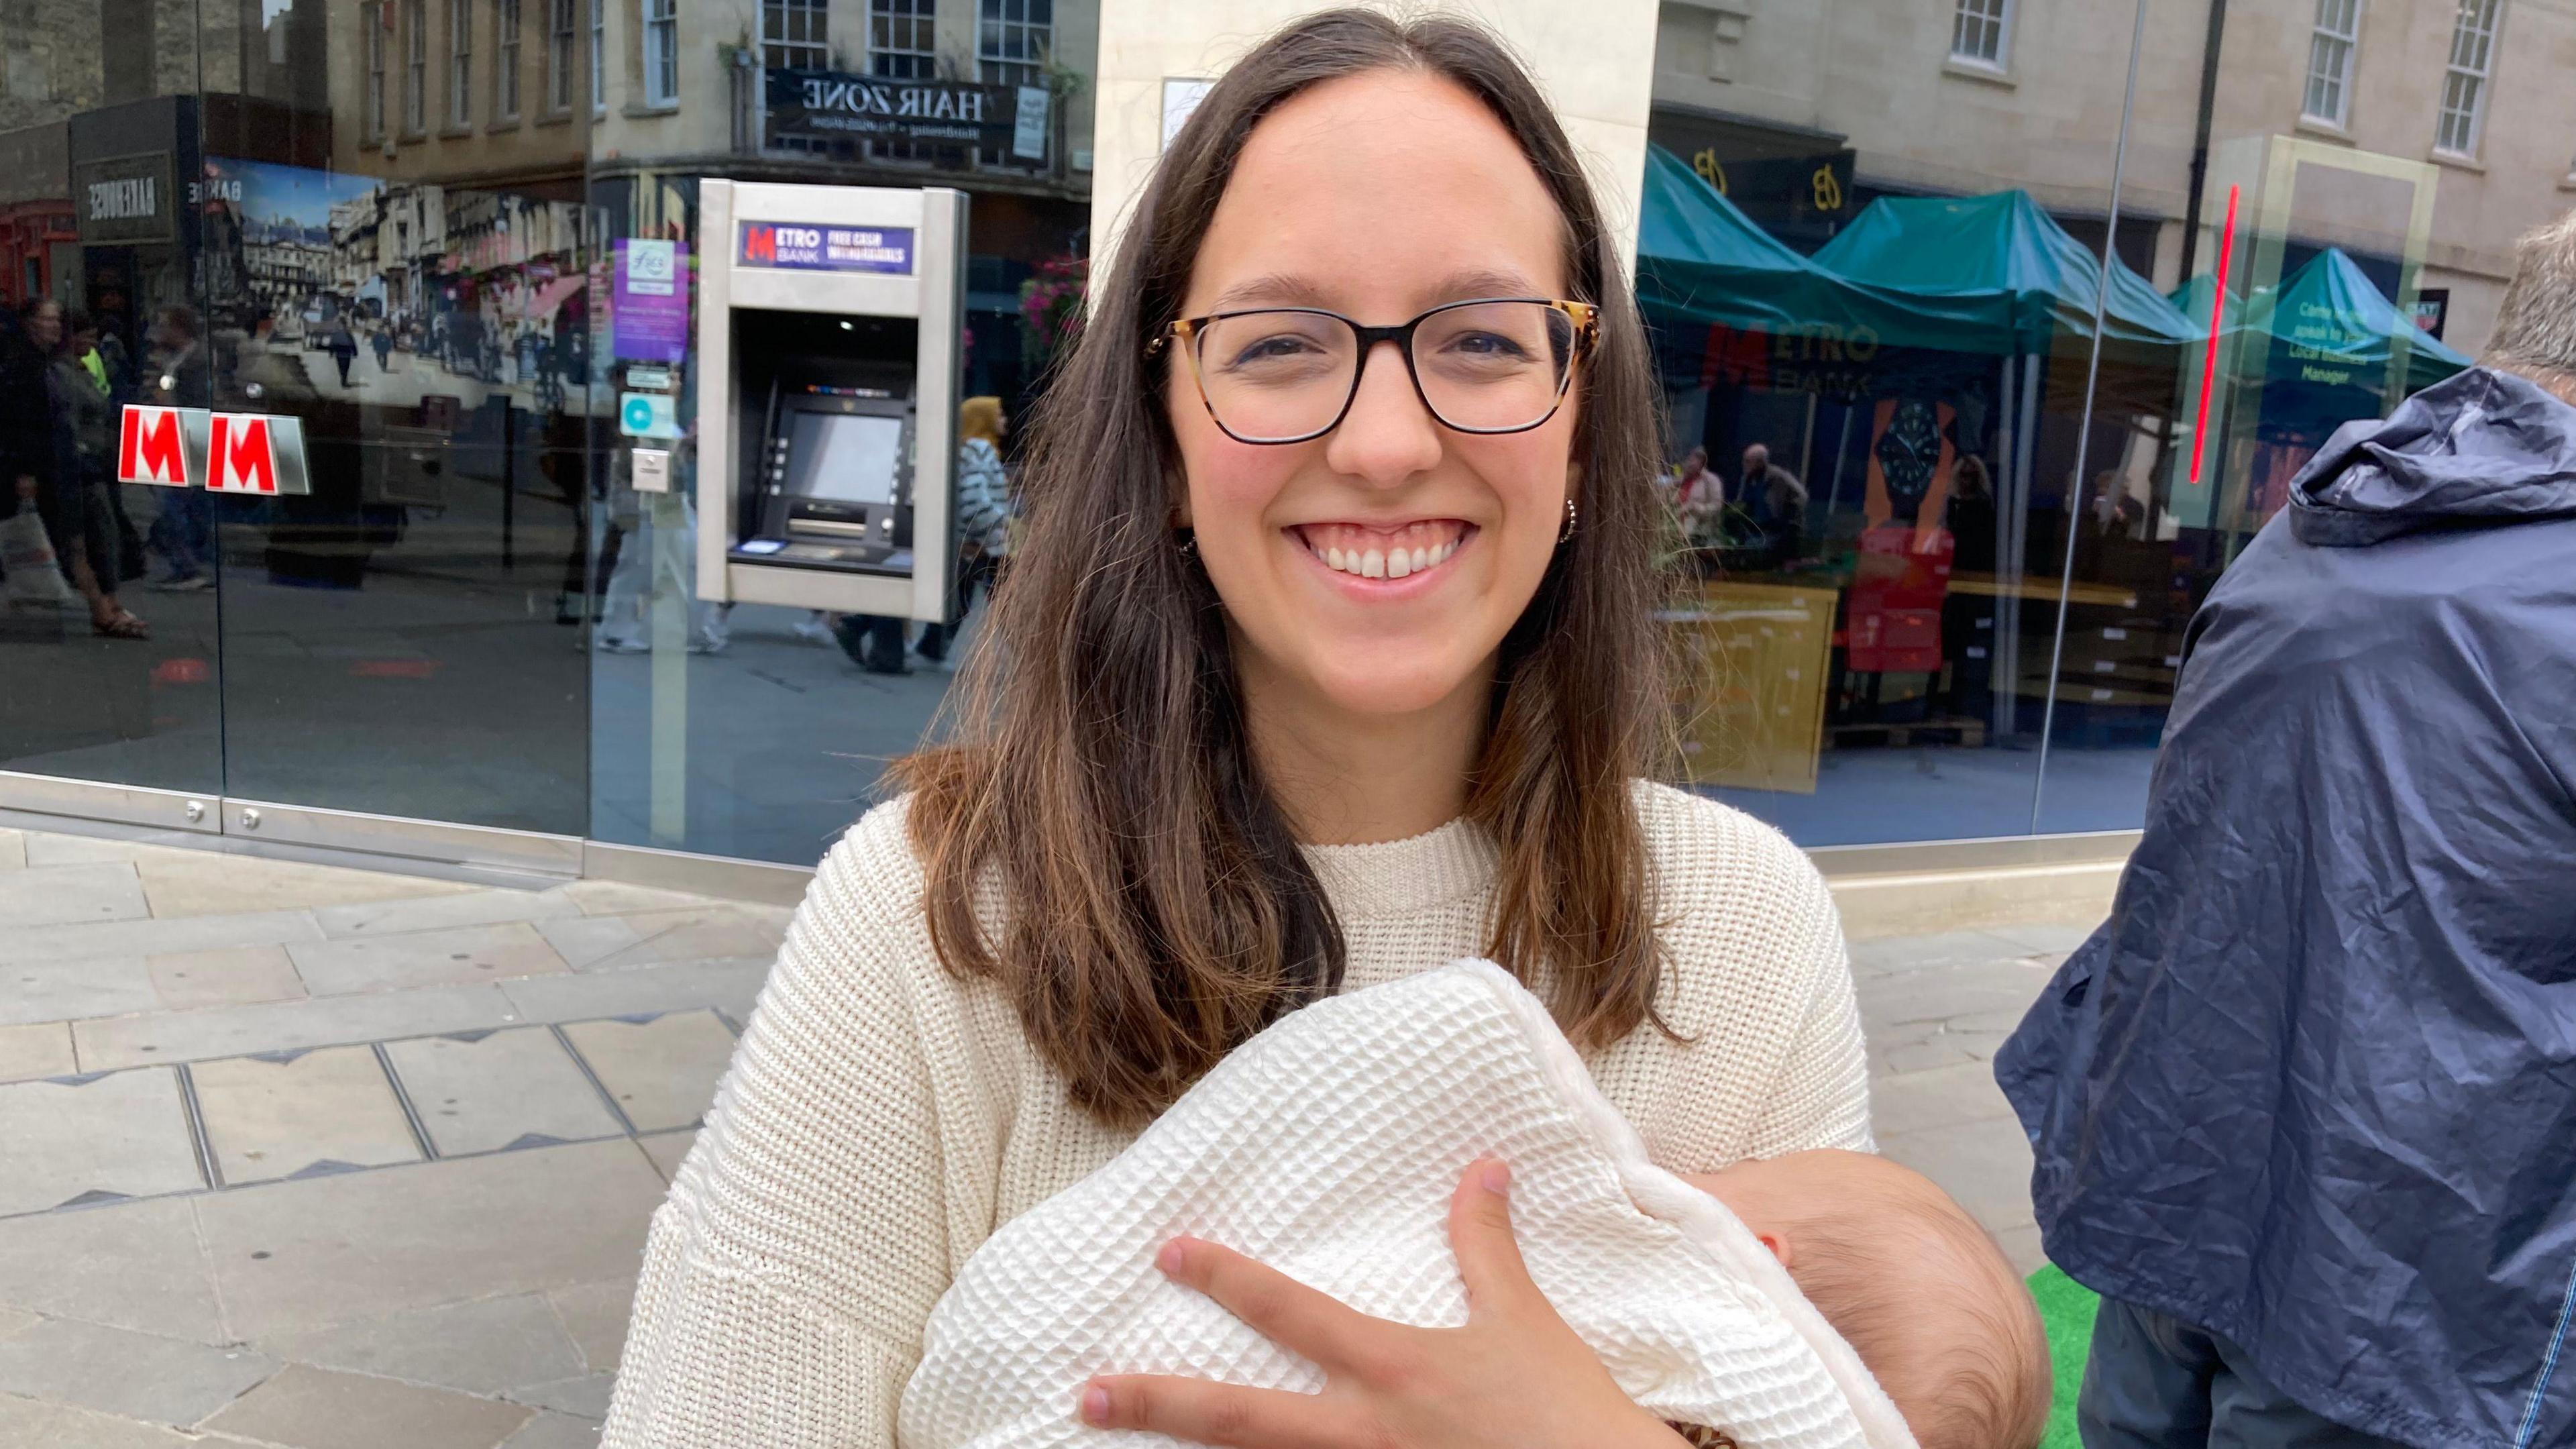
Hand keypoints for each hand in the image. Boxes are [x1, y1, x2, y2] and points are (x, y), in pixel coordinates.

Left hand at [1079, 1161, 1688, 1448]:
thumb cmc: (1567, 1411)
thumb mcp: (1525, 1321)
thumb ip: (1487, 1246)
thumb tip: (1482, 1167)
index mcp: (1393, 1369)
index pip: (1291, 1315)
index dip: (1227, 1279)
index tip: (1170, 1253)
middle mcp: (1364, 1435)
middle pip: (1239, 1420)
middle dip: (1157, 1404)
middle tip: (1086, 1395)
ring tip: (1122, 1442)